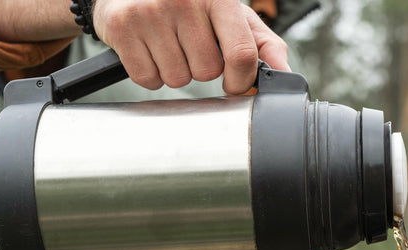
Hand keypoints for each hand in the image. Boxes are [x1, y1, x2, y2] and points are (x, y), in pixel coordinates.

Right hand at [93, 0, 289, 93]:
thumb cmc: (190, 7)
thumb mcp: (231, 16)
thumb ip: (263, 44)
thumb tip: (285, 74)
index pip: (242, 54)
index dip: (240, 80)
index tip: (234, 84)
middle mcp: (184, 0)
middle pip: (207, 72)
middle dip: (201, 70)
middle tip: (189, 48)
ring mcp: (151, 12)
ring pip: (177, 79)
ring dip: (175, 72)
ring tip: (168, 46)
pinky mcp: (123, 26)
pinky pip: (148, 79)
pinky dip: (150, 74)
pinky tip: (150, 50)